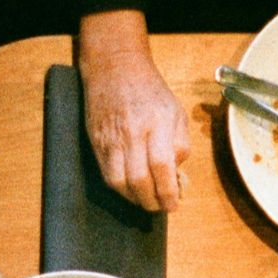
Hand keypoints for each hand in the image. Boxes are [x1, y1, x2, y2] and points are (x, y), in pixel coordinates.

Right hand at [77, 10, 190, 211]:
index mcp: (157, 122)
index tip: (174, 204)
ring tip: (146, 201)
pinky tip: (131, 190)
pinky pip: (106, 174)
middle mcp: (133, 132)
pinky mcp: (97, 142)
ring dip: (134, 199)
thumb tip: (177, 175)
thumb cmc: (150, 92)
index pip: (162, 165)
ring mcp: (111, 138)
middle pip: (139, 179)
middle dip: (152, 202)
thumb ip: (180, 143)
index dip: (167, 191)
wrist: (115, 69)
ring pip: (119, 182)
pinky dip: (120, 189)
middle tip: (161, 207)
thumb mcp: (176, 112)